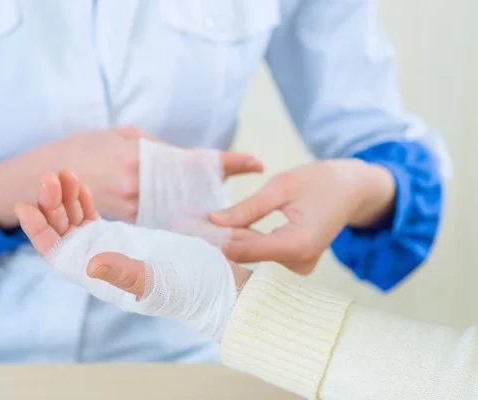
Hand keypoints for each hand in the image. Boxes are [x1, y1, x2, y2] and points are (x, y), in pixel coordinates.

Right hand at [0, 127, 262, 228]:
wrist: (44, 179)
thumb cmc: (83, 148)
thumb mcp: (122, 135)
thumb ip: (157, 148)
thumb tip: (189, 158)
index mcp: (142, 161)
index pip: (196, 162)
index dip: (229, 162)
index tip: (257, 162)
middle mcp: (142, 188)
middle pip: (193, 189)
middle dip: (218, 184)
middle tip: (244, 174)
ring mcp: (134, 207)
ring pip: (179, 204)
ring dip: (202, 199)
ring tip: (222, 196)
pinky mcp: (127, 219)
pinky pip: (164, 214)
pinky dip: (180, 208)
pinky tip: (191, 205)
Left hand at [15, 170, 251, 299]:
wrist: (209, 285)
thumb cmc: (185, 289)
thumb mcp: (157, 282)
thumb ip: (125, 273)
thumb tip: (92, 265)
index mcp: (98, 275)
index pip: (57, 253)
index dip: (38, 231)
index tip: (26, 206)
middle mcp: (96, 260)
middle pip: (62, 231)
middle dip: (52, 204)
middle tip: (51, 176)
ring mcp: (106, 247)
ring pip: (75, 221)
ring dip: (66, 198)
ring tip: (64, 172)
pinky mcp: (120, 237)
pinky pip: (93, 217)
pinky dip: (84, 200)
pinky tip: (82, 185)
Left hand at [210, 159, 395, 273]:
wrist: (353, 189)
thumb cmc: (321, 181)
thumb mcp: (281, 187)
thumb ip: (247, 208)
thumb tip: (214, 221)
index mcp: (297, 244)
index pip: (245, 249)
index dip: (217, 239)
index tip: (192, 229)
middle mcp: (299, 262)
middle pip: (248, 253)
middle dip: (222, 237)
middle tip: (190, 224)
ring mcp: (300, 265)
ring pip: (254, 254)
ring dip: (233, 238)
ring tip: (206, 222)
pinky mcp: (297, 262)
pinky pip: (265, 254)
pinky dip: (247, 240)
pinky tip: (229, 228)